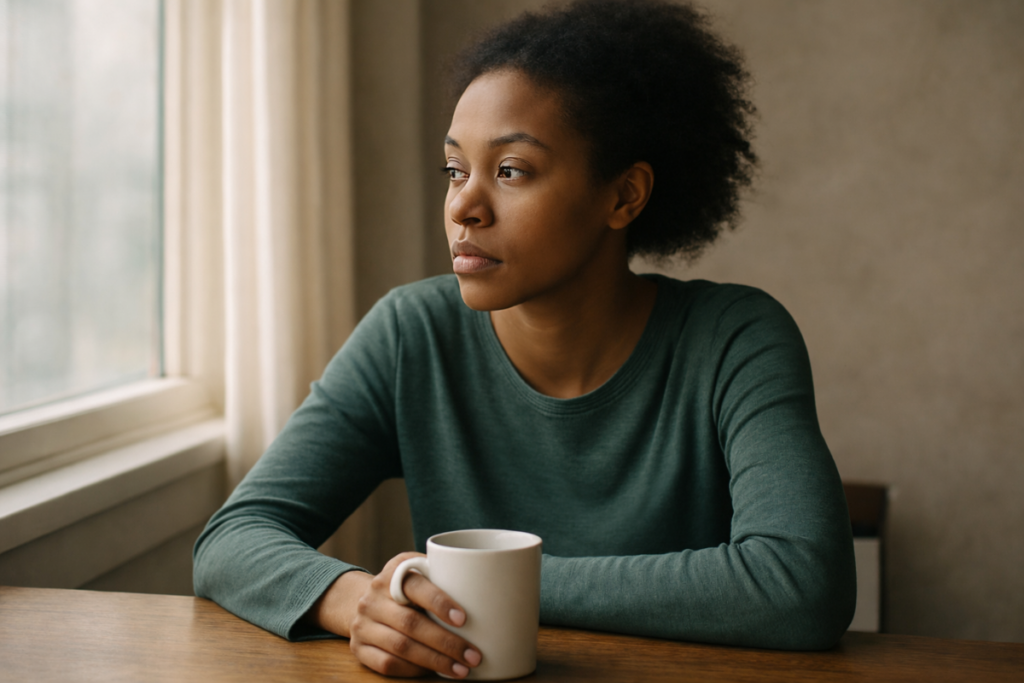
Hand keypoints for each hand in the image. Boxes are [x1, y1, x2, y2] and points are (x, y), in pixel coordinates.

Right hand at [309, 552, 481, 677]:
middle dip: (446, 643)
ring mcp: (362, 625)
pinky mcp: (359, 648)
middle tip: (473, 656)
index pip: (416, 587)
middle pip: (411, 624)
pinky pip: (387, 664)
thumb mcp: (418, 572)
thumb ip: (443, 574)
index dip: (440, 603)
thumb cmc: (406, 588)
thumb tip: (488, 588)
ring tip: (461, 669)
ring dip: (435, 661)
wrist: (361, 601)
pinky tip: (433, 673)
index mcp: (392, 574)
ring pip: (401, 647)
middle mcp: (373, 599)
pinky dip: (413, 670)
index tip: (464, 620)